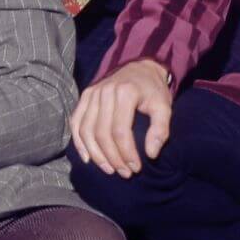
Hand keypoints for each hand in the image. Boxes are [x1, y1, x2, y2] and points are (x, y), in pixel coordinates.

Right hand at [70, 59, 172, 177]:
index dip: (126, 153)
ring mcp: (92, 93)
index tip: (135, 168)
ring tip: (108, 169)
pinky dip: (78, 141)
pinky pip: (76, 121)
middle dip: (112, 157)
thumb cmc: (152, 90)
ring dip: (95, 154)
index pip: (120, 130)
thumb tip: (150, 154)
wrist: (140, 67)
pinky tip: (87, 158)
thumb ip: (160, 130)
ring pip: (86, 130)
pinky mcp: (85, 96)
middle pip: (101, 132)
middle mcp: (104, 91)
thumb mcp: (164, 107)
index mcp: (125, 93)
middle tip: (124, 172)